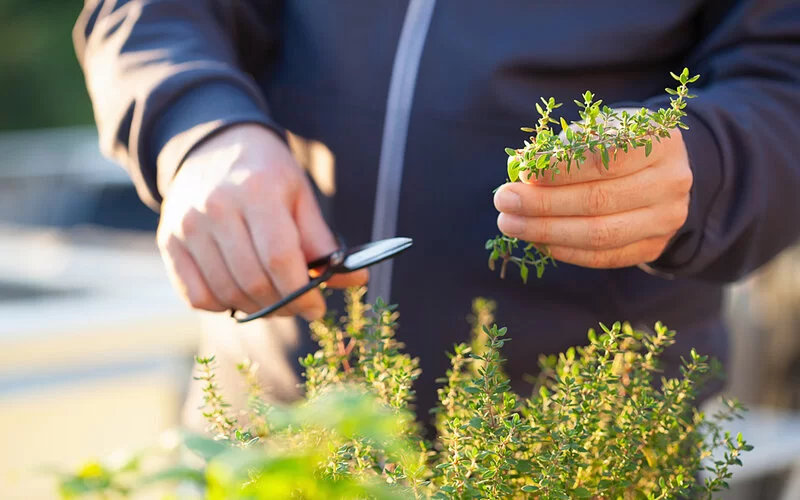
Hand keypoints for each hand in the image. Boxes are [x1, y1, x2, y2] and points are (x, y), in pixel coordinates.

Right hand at [157, 124, 366, 320]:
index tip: (317, 308)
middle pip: (253, 282)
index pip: (280, 259)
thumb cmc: (266, 173)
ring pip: (226, 293)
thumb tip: (357, 278)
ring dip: (256, 309)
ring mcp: (187, 226)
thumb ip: (323, 240)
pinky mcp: (168, 242)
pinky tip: (240, 293)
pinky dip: (223, 305)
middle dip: (284, 305)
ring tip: (274, 300)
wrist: (212, 145)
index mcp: (257, 191)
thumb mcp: (300, 195)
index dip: (302, 293)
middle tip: (299, 306)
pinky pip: (197, 296)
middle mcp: (216, 207)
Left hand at [493, 128, 691, 268]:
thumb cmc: (618, 143)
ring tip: (510, 224)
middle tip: (503, 201)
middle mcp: (670, 182)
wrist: (660, 170)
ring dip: (547, 232)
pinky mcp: (654, 247)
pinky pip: (604, 257)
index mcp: (660, 141)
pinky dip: (566, 251)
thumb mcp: (599, 129)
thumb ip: (565, 146)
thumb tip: (523, 165)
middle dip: (543, 204)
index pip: (605, 158)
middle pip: (598, 200)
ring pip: (599, 234)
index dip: (560, 169)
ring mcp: (666, 220)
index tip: (522, 173)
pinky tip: (537, 241)